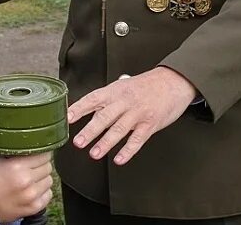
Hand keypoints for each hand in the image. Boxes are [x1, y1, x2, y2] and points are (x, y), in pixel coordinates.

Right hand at [0, 152, 52, 222]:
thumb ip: (8, 145)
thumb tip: (20, 136)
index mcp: (17, 166)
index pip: (43, 154)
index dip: (40, 152)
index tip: (36, 153)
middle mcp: (26, 180)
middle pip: (47, 167)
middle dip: (41, 165)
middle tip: (31, 166)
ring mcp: (31, 195)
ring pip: (49, 180)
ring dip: (42, 178)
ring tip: (31, 178)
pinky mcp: (33, 207)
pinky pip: (48, 195)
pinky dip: (43, 191)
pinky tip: (32, 189)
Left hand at [67, 67, 195, 165]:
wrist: (173, 81)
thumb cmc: (146, 85)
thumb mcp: (124, 86)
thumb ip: (107, 98)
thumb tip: (88, 109)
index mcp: (115, 91)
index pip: (93, 99)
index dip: (79, 108)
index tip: (67, 117)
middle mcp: (124, 101)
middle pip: (104, 116)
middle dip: (90, 130)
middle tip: (78, 142)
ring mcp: (138, 113)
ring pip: (119, 129)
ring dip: (106, 143)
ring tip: (94, 153)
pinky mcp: (151, 124)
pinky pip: (138, 139)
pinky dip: (128, 150)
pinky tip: (119, 159)